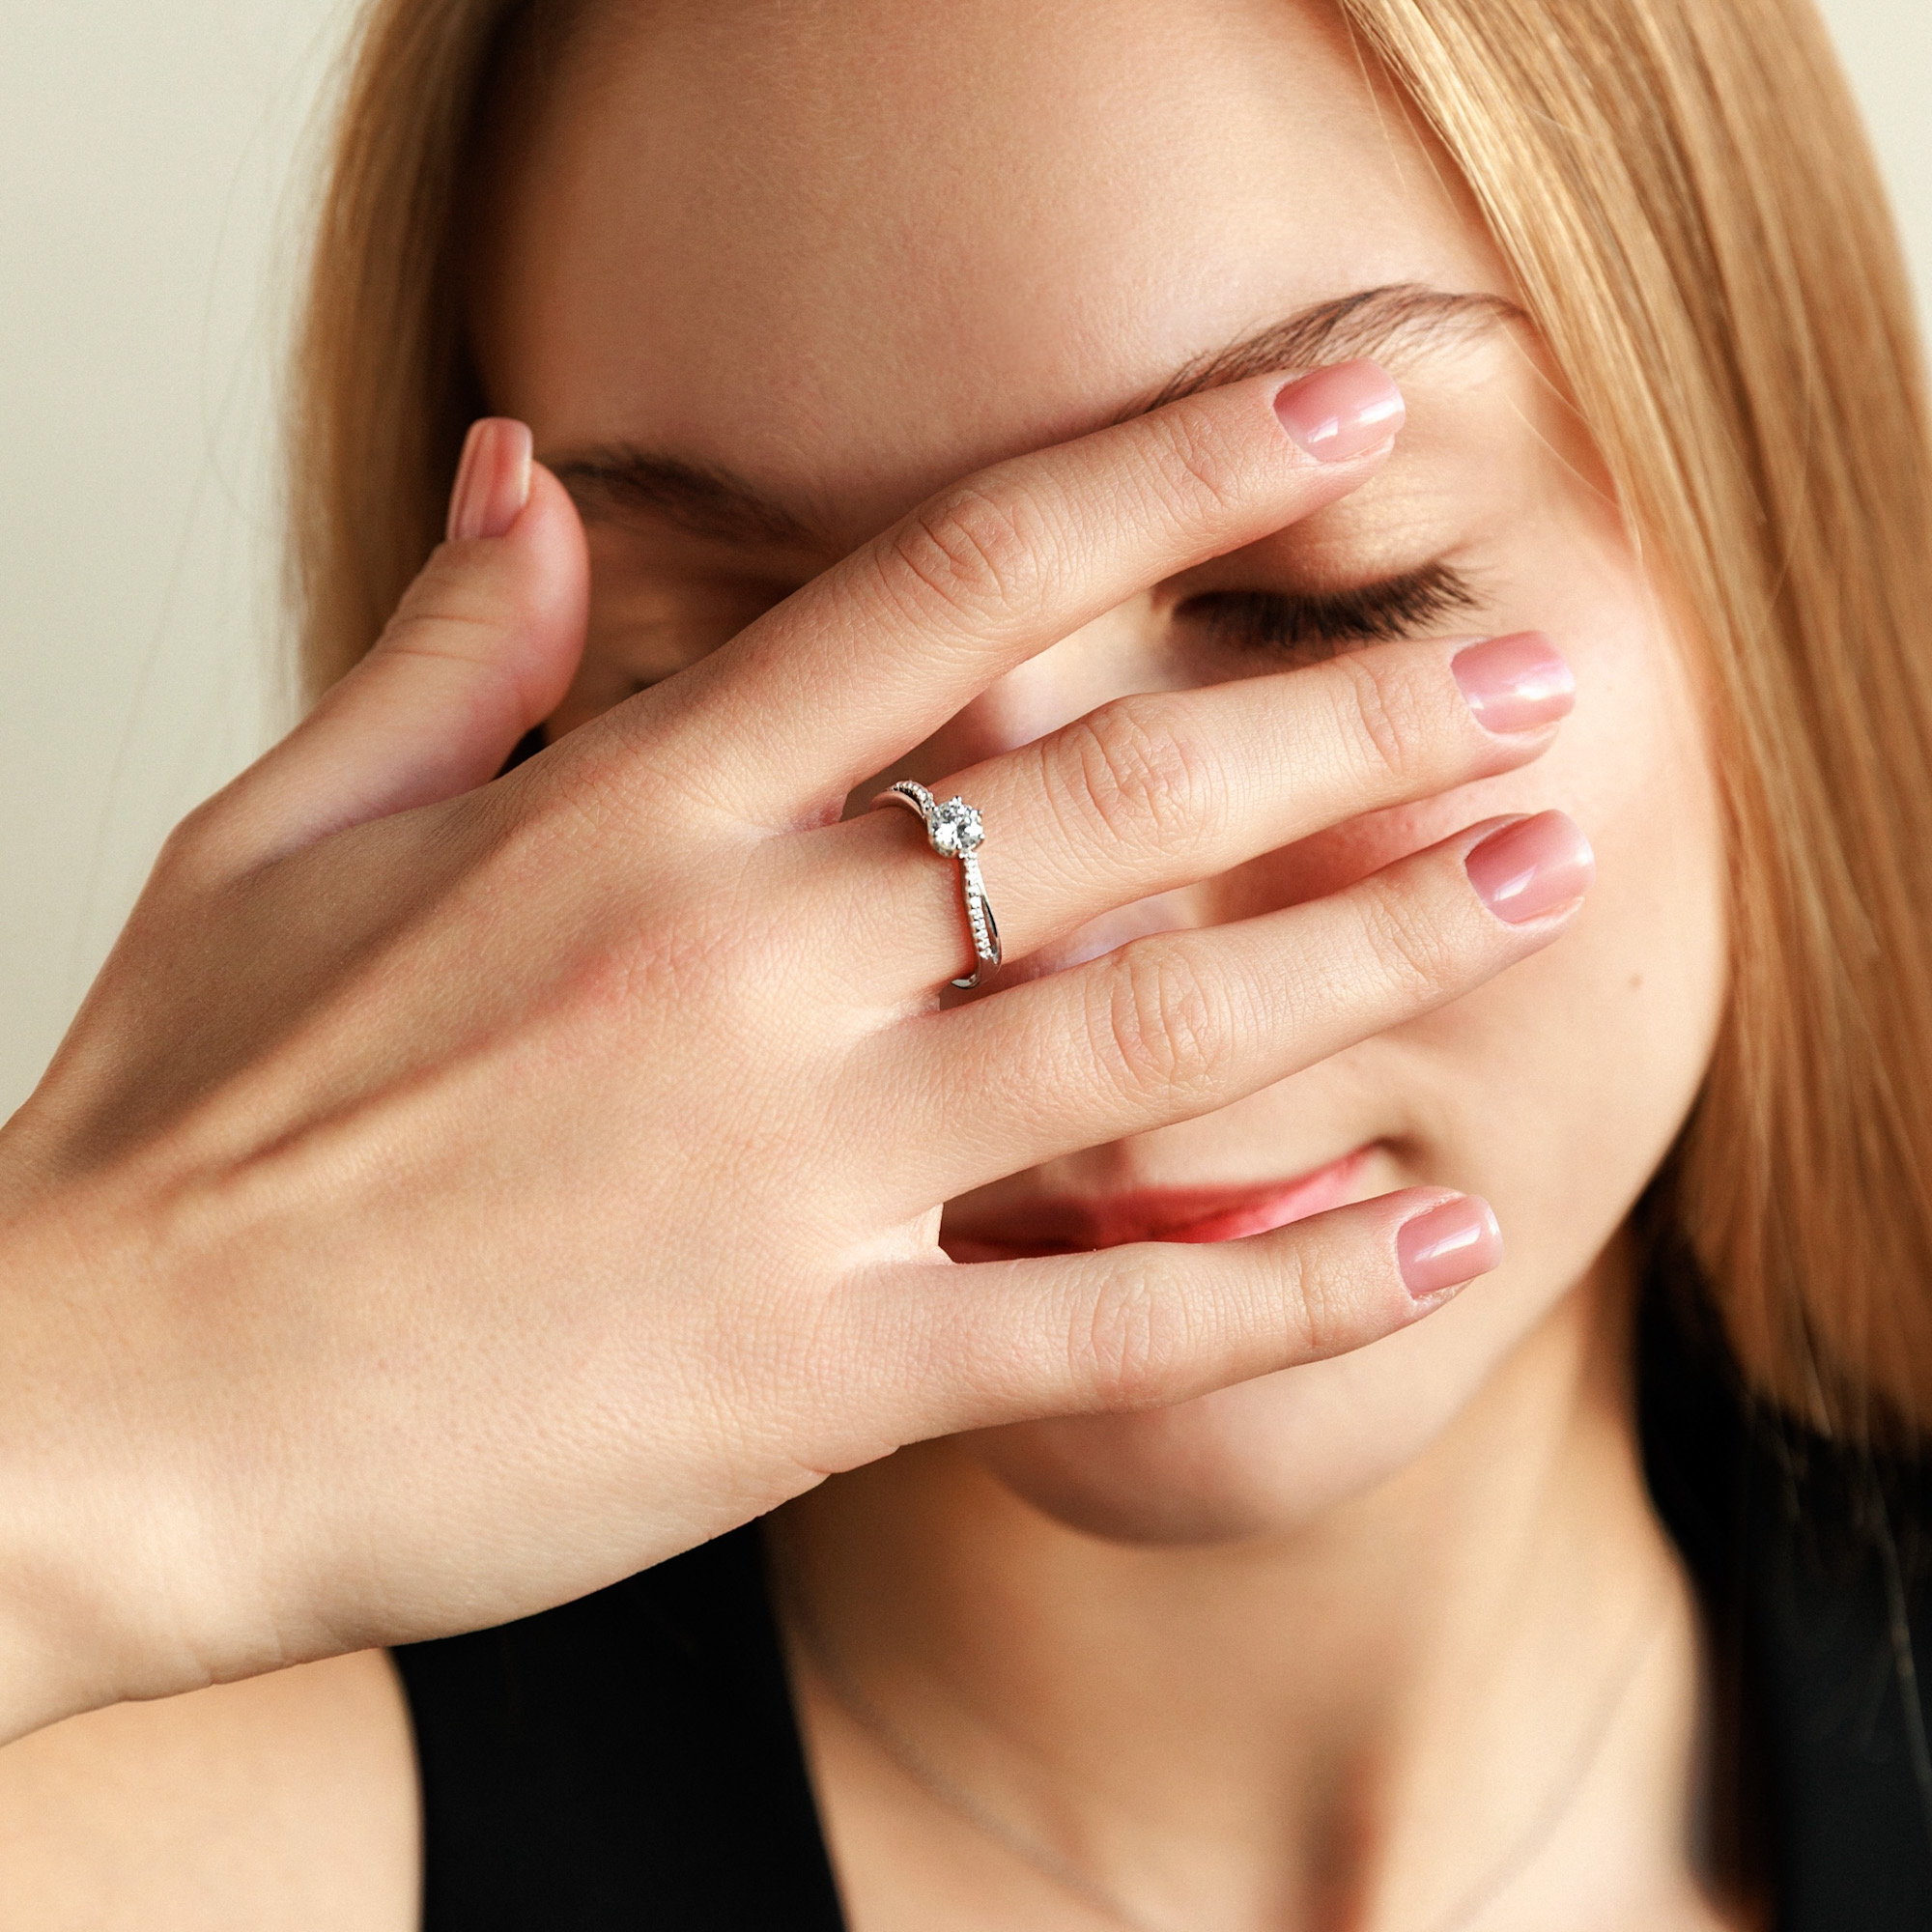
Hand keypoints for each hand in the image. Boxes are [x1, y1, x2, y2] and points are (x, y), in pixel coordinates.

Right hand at [0, 363, 1586, 1741]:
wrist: (85, 1414)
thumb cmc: (175, 1127)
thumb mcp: (275, 836)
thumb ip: (446, 648)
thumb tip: (525, 469)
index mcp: (627, 811)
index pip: (952, 584)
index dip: (1168, 479)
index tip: (1339, 421)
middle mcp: (740, 965)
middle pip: (1113, 794)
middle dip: (1351, 713)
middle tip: (1538, 668)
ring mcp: (786, 1174)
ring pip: (1147, 1034)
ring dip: (1370, 949)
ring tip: (1543, 885)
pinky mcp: (803, 1378)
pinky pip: (1099, 1329)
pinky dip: (1282, 1287)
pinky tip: (1434, 1242)